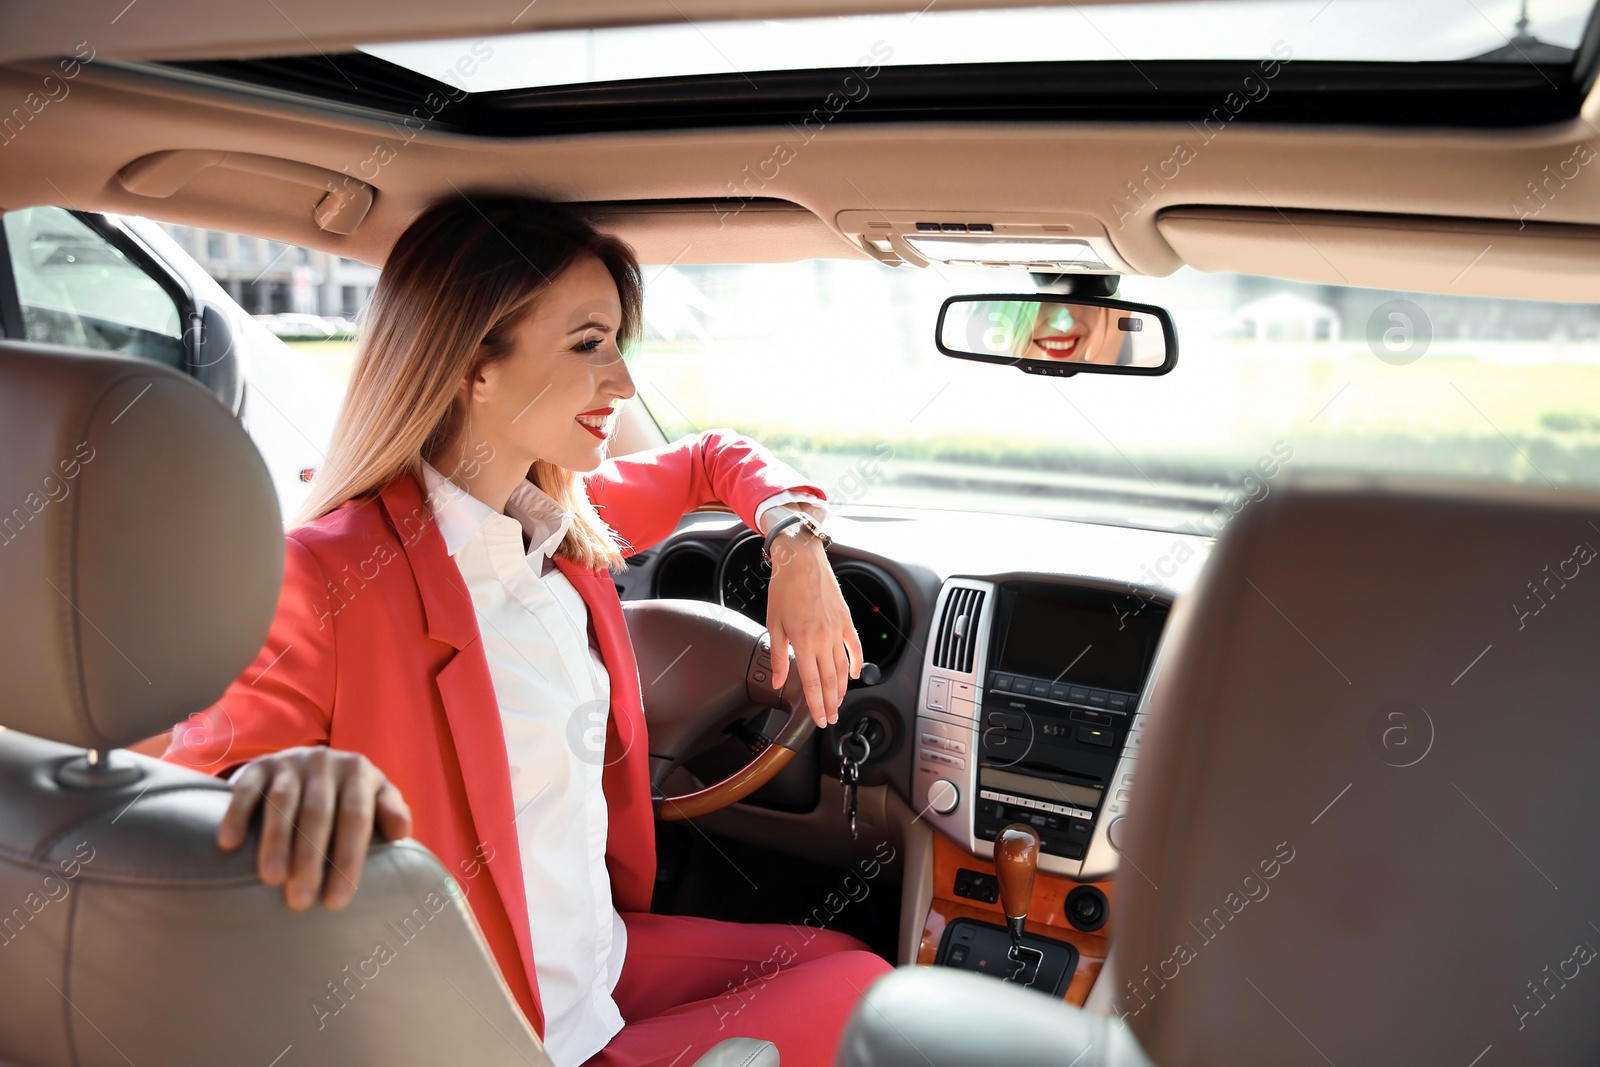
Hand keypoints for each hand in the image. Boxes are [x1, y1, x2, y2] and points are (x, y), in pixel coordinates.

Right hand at [217, 746, 412, 910]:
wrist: (308, 763)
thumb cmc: (348, 795)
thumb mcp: (376, 796)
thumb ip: (391, 811)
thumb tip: (402, 832)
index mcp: (359, 772)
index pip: (356, 817)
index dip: (348, 858)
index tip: (338, 900)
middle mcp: (325, 762)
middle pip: (318, 813)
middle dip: (310, 858)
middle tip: (301, 900)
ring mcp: (289, 762)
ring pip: (282, 803)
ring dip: (276, 841)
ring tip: (272, 879)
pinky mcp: (258, 766)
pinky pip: (246, 790)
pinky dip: (236, 815)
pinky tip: (229, 844)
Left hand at [766, 531, 863, 727]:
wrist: (801, 560)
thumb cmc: (785, 589)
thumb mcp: (773, 624)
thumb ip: (778, 656)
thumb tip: (777, 680)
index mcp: (803, 641)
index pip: (812, 683)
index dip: (816, 705)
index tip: (820, 719)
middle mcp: (823, 638)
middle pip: (829, 680)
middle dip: (831, 703)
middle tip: (831, 718)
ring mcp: (837, 629)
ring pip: (843, 667)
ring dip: (842, 688)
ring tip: (839, 702)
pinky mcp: (845, 619)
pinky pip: (854, 647)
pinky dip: (856, 663)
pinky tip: (854, 675)